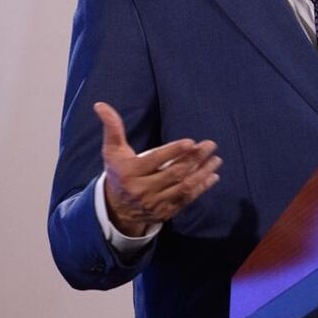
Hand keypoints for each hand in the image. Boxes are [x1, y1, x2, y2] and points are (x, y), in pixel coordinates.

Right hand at [96, 101, 221, 236]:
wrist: (116, 208)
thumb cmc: (119, 172)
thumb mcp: (113, 151)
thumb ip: (112, 128)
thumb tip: (100, 105)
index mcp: (129, 172)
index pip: (155, 160)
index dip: (174, 151)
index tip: (191, 141)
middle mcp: (142, 189)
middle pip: (173, 173)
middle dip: (194, 159)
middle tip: (210, 145)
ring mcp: (154, 202)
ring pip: (183, 187)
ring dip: (203, 173)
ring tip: (216, 160)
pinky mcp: (165, 212)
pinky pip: (187, 200)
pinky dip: (201, 188)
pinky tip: (213, 176)